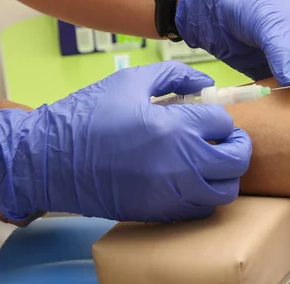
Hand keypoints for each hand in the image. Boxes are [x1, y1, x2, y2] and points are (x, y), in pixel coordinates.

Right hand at [0, 61, 251, 222]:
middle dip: (237, 144)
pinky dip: (207, 193)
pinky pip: (202, 209)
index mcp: (174, 127)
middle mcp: (181, 164)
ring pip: (226, 190)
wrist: (52, 159)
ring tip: (213, 159)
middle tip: (225, 137)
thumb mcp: (132, 80)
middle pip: (237, 159)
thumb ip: (175, 75)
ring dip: (227, 172)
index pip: (223, 122)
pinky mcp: (161, 213)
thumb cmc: (91, 114)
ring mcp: (172, 193)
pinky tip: (195, 179)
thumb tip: (206, 84)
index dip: (219, 115)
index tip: (209, 114)